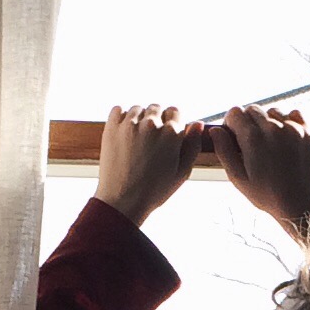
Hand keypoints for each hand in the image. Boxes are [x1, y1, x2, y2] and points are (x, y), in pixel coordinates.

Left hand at [95, 103, 199, 226]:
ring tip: (137, 138)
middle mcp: (151, 124)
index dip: (172, 122)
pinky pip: (118, 110)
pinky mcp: (111, 128)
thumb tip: (198, 123)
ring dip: (139, 118)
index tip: (166, 135)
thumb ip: (192, 145)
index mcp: (171, 133)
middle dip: (156, 119)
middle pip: (156, 108)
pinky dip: (121, 117)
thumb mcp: (182, 172)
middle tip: (151, 140)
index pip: (174, 111)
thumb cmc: (154, 190)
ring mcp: (130, 124)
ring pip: (138, 108)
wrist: (122, 201)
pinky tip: (124, 132)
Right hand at [215, 105, 309, 241]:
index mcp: (253, 139)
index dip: (231, 123)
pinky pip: (293, 113)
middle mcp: (273, 128)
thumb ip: (224, 151)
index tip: (233, 136)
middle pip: (253, 109)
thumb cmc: (266, 195)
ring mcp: (292, 128)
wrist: (300, 204)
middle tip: (250, 142)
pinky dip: (287, 120)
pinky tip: (284, 137)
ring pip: (272, 110)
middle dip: (247, 121)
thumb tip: (214, 130)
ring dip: (267, 120)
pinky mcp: (307, 132)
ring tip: (268, 141)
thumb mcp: (238, 178)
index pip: (235, 112)